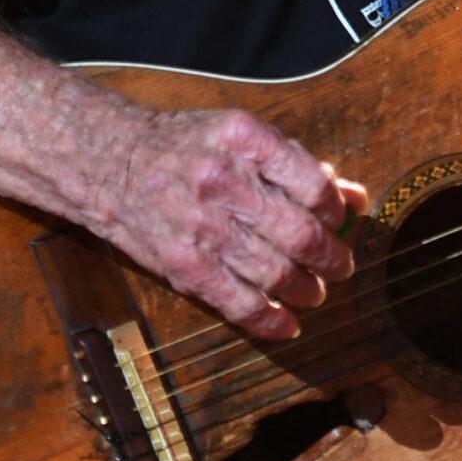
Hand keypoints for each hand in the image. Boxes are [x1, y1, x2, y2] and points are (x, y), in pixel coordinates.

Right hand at [94, 107, 369, 340]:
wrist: (107, 161)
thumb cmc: (182, 145)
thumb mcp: (240, 136)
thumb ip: (298, 164)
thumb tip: (354, 197)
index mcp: (244, 141)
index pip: (312, 184)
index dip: (336, 209)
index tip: (341, 219)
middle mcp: (224, 182)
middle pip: (300, 233)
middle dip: (331, 257)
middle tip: (341, 266)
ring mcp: (202, 226)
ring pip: (275, 271)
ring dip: (306, 289)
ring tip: (316, 292)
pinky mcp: (183, 265)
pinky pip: (237, 301)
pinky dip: (269, 319)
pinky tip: (287, 324)